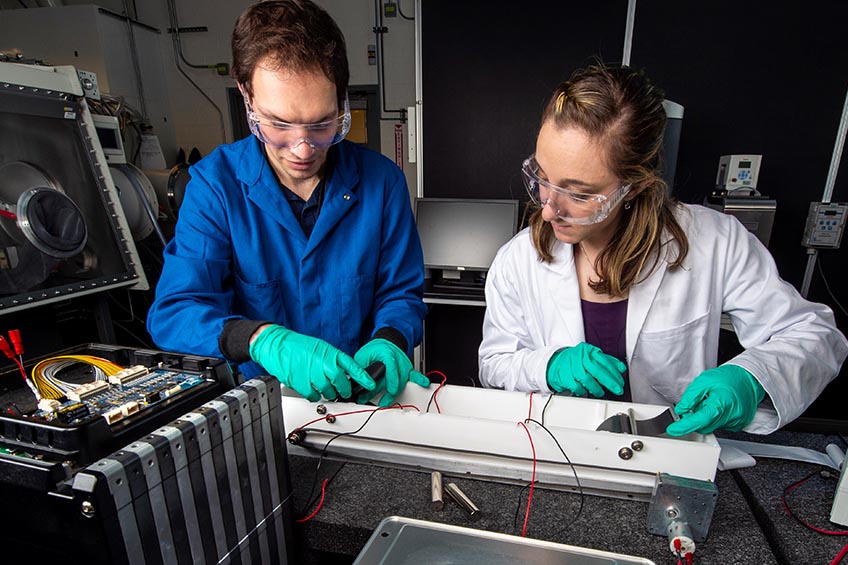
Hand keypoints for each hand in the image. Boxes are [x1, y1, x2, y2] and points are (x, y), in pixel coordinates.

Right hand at [248, 324, 374, 400]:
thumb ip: (331, 359)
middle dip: (344, 390)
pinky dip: (314, 396)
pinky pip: (314, 396)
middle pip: (341, 383)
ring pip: (328, 392)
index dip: (363, 377)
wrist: (277, 345)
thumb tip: (341, 370)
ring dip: (329, 394)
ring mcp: (313, 374)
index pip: (352, 367)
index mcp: (331, 353)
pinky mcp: (302, 384)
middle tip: (343, 392)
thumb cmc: (297, 345)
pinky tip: (312, 390)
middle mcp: (324, 364)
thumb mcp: (320, 347)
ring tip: (324, 389)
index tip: (371, 384)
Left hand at [354, 338, 428, 406]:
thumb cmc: (374, 349)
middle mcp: (398, 359)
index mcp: (387, 354)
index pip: (389, 372)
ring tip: (386, 400)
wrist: (384, 342)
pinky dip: (419, 380)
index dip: (382, 386)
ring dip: (394, 393)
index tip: (375, 396)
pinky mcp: (408, 368)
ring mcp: (404, 363)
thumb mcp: (362, 357)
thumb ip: (361, 371)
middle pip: (396, 381)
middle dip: (386, 394)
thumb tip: (357, 387)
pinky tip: (424, 383)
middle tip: (377, 402)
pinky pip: (415, 375)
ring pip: (403, 382)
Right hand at [546, 343, 625, 396]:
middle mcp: (580, 357)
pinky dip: (582, 391)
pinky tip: (585, 392)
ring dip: (596, 388)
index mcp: (588, 350)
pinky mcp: (564, 376)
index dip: (614, 373)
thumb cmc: (575, 360)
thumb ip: (606, 361)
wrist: (555, 362)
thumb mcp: (591, 356)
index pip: (604, 361)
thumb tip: (621, 368)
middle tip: (617, 389)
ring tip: (601, 392)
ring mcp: (571, 366)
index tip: (620, 381)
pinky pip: (576, 386)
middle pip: (597, 370)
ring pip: (587, 379)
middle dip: (610, 382)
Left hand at [666, 365, 764, 435]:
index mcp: (722, 404)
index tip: (672, 429)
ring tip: (710, 401)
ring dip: (705, 418)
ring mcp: (736, 422)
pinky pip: (720, 425)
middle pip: (704, 426)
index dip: (684, 426)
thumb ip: (690, 397)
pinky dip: (714, 418)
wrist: (750, 379)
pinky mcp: (739, 424)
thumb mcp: (704, 381)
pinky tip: (718, 406)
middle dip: (694, 419)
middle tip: (693, 405)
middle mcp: (731, 416)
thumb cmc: (729, 377)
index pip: (699, 420)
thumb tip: (681, 410)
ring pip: (711, 426)